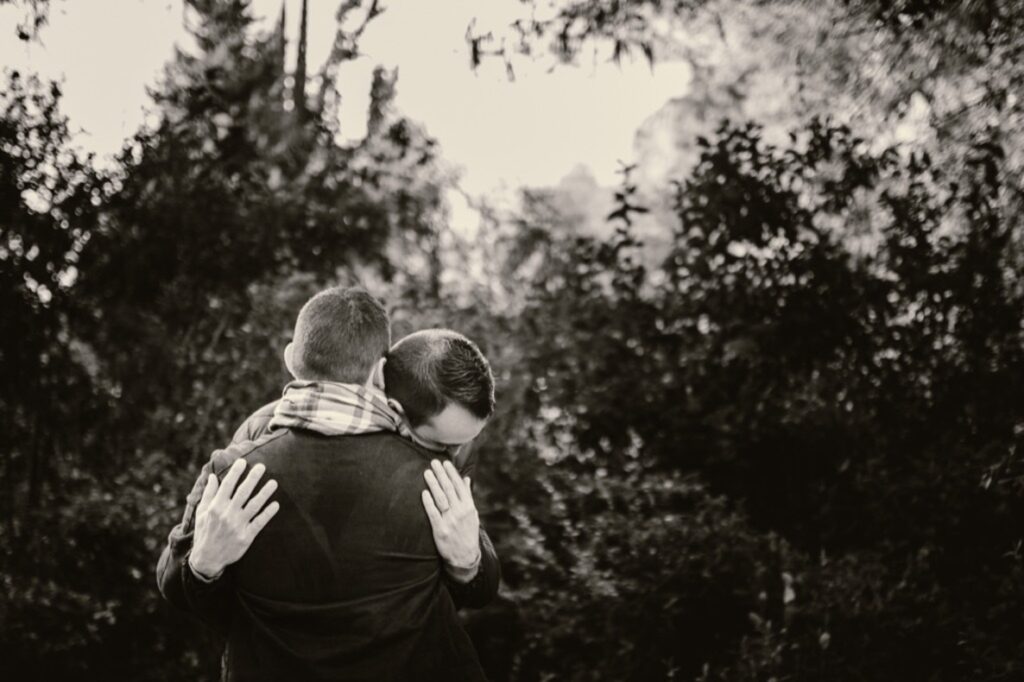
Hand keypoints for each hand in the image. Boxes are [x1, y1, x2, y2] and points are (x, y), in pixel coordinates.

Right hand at [189, 459, 279, 579]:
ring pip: (254, 505)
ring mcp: (237, 526)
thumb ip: (208, 494)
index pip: (227, 485)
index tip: (243, 462)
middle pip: (243, 492)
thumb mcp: (201, 513)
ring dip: (265, 493)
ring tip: (274, 483)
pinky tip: (276, 504)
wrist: (207, 559)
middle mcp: (227, 514)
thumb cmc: (204, 532)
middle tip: (262, 466)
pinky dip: (268, 513)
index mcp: (215, 507)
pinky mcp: (246, 537)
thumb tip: (212, 476)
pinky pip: (259, 522)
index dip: (235, 473)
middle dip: (253, 478)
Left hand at [422, 459, 480, 581]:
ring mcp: (450, 521)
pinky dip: (428, 502)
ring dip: (434, 484)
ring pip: (441, 498)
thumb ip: (467, 496)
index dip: (451, 473)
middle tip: (433, 462)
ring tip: (427, 472)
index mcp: (469, 507)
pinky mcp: (440, 530)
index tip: (445, 462)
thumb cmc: (468, 532)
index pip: (459, 486)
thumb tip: (466, 479)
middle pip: (449, 489)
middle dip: (441, 474)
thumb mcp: (472, 514)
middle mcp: (460, 512)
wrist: (465, 556)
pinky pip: (433, 514)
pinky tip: (424, 492)